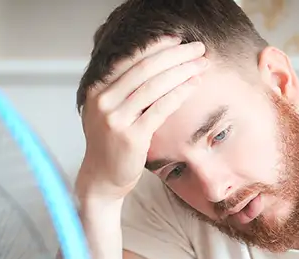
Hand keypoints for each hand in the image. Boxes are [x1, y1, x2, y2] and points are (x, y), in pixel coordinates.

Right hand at [77, 36, 208, 199]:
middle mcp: (103, 101)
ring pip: (155, 86)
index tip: (178, 40)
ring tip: (202, 64)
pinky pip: (161, 108)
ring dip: (183, 71)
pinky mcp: (132, 137)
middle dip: (176, 55)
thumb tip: (156, 63)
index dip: (157, 47)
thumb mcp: (108, 111)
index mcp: (97, 90)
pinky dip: (180, 93)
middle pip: (145, 68)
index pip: (130, 59)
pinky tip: (194, 84)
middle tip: (198, 48)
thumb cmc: (111, 143)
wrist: (102, 178)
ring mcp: (116, 119)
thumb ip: (122, 89)